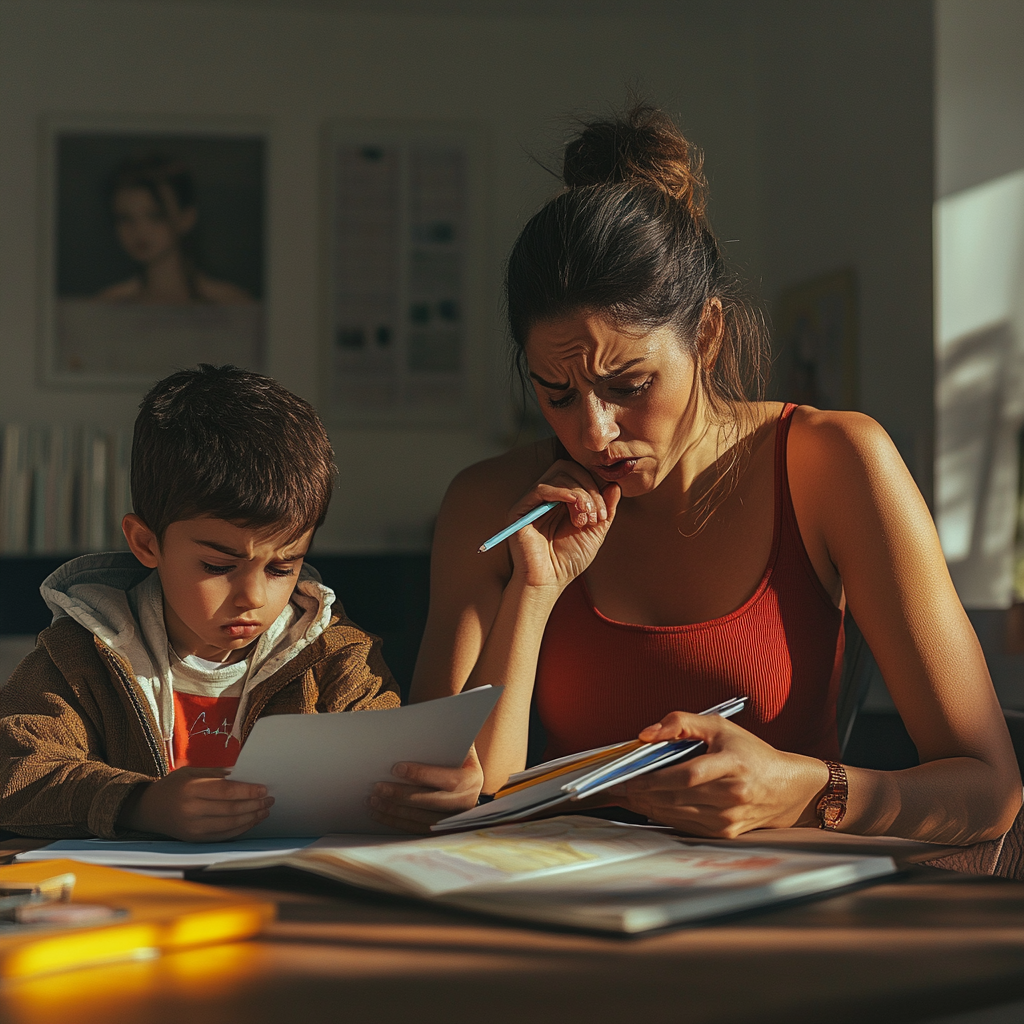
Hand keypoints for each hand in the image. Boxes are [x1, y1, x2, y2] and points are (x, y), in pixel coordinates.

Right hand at [119, 766, 273, 840]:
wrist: (149, 809)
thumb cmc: (174, 786)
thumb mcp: (192, 772)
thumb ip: (218, 773)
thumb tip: (246, 775)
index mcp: (191, 789)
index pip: (226, 791)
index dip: (248, 791)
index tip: (264, 789)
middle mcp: (191, 810)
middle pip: (231, 810)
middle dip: (254, 805)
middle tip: (269, 799)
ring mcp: (193, 828)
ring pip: (230, 825)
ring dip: (251, 818)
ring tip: (265, 810)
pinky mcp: (195, 839)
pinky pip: (223, 835)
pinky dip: (241, 829)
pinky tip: (251, 820)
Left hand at [368, 747, 483, 833]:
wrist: (466, 780)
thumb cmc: (455, 758)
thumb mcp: (455, 747)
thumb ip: (440, 743)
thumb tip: (412, 735)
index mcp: (471, 779)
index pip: (448, 779)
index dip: (422, 774)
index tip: (397, 768)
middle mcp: (466, 803)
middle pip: (431, 802)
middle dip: (402, 795)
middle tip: (378, 788)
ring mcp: (453, 820)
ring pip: (421, 818)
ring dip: (394, 811)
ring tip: (374, 800)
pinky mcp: (440, 830)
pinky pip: (415, 828)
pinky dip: (395, 821)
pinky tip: (379, 813)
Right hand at [505, 460, 620, 590]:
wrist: (549, 581)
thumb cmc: (569, 560)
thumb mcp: (595, 532)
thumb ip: (606, 508)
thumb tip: (614, 485)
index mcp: (561, 498)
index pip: (578, 473)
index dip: (595, 484)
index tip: (605, 510)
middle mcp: (546, 496)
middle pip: (568, 468)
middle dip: (589, 487)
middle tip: (597, 514)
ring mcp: (532, 501)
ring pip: (558, 475)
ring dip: (580, 493)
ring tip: (586, 518)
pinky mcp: (520, 509)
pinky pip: (542, 488)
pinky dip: (563, 493)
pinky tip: (575, 508)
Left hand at [608, 713, 828, 837]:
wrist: (786, 789)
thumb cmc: (749, 752)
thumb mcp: (719, 726)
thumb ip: (681, 722)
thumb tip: (645, 735)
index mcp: (732, 765)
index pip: (686, 775)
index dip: (654, 778)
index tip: (627, 777)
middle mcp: (732, 795)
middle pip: (676, 797)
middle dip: (642, 793)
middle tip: (616, 788)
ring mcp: (728, 819)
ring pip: (676, 814)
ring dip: (648, 805)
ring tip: (627, 795)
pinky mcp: (724, 833)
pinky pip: (684, 825)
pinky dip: (663, 815)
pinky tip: (649, 804)